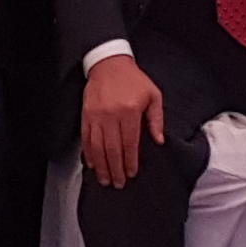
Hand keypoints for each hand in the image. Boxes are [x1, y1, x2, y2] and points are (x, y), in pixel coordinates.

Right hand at [80, 55, 167, 186]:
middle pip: (112, 149)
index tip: (131, 173)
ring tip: (105, 179)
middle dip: (115, 169)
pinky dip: (88, 153)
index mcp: (129, 111)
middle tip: (118, 183)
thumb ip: (157, 119)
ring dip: (101, 166)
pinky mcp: (86, 115)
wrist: (109, 63)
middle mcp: (111, 115)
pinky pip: (86, 138)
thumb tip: (159, 140)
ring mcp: (96, 116)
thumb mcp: (153, 95)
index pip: (130, 143)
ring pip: (98, 147)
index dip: (130, 161)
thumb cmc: (133, 79)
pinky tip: (92, 164)